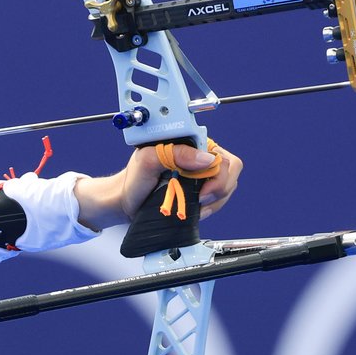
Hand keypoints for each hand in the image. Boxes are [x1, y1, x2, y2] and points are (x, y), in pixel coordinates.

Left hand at [75, 141, 242, 230]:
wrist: (125, 201)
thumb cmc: (133, 180)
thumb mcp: (147, 161)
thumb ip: (174, 153)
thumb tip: (205, 158)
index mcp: (190, 144)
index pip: (221, 156)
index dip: (218, 176)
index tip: (201, 192)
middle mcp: (199, 157)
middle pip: (230, 170)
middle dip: (218, 190)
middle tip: (198, 200)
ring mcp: (202, 174)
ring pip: (228, 186)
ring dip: (214, 201)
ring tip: (193, 206)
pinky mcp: (201, 190)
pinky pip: (219, 198)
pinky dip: (211, 208)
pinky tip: (195, 210)